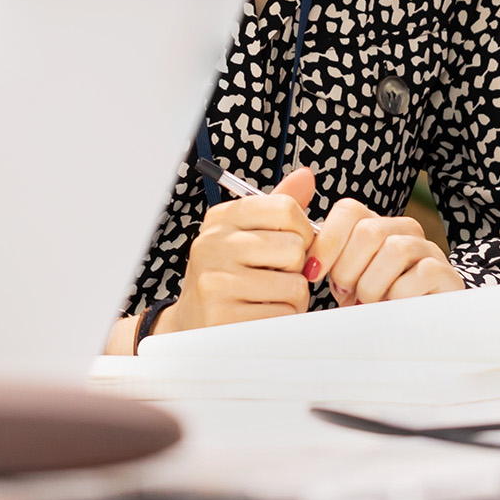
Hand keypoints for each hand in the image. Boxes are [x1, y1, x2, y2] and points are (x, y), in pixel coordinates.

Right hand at [162, 167, 321, 332]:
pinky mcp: (224, 318)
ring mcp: (215, 282)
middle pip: (294, 247)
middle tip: (277, 275)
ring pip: (294, 285)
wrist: (193, 323)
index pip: (285, 209)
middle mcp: (213, 245)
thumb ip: (278, 206)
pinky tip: (262, 314)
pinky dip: (283, 318)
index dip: (304, 230)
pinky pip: (283, 315)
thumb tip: (306, 176)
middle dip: (296, 267)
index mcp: (221, 218)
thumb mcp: (246, 234)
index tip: (292, 244)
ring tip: (270, 296)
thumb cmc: (228, 275)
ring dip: (293, 297)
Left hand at [311, 196, 466, 305]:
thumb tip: (305, 258)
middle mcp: (403, 229)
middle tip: (346, 293)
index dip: (327, 242)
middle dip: (348, 268)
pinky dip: (398, 296)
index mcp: (374, 224)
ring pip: (394, 249)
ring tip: (368, 304)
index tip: (314, 274)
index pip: (348, 210)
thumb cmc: (372, 302)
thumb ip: (325, 261)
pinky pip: (420, 273)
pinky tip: (391, 307)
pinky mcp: (445, 273)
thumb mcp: (344, 280)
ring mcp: (427, 249)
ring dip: (372, 285)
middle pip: (368, 230)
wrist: (416, 328)